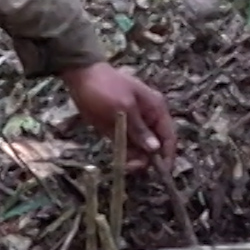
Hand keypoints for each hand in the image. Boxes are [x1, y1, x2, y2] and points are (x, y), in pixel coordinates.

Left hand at [60, 62, 177, 171]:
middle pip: (155, 145)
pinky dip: (125, 154)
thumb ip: (139, 129)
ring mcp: (132, 125)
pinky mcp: (118, 130)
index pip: (168, 136)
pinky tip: (120, 160)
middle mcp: (147, 119)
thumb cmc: (106, 88)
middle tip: (132, 167)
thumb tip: (155, 148)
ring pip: (141, 149)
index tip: (163, 173)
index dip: (167, 155)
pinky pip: (127, 147)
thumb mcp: (124, 107)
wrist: (81, 77)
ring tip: (124, 164)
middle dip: (147, 158)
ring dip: (135, 158)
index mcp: (155, 109)